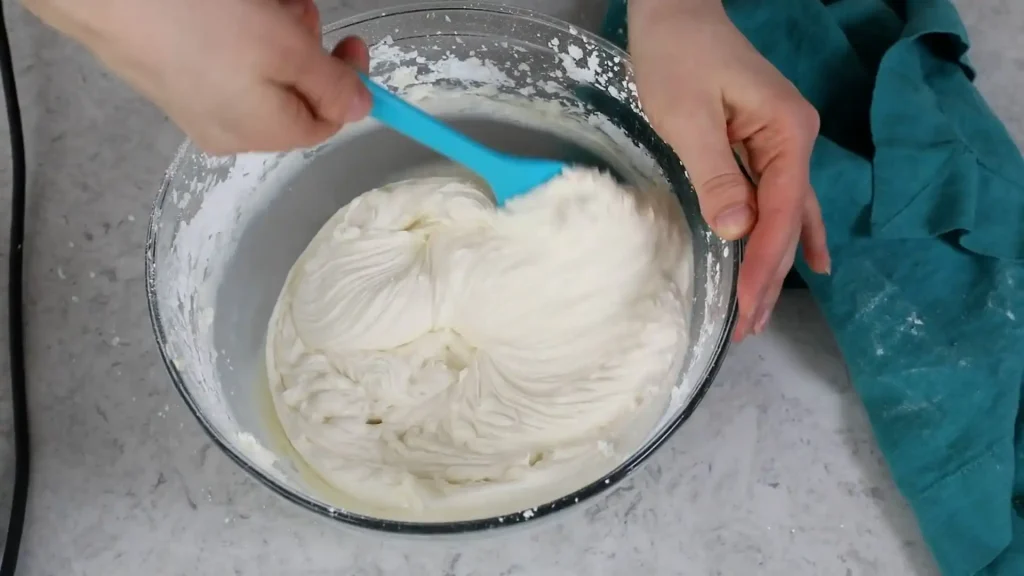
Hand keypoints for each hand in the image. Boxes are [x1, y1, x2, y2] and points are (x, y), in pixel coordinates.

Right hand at [24, 0, 370, 154]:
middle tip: (297, 11)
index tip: (354, 42)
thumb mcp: (287, 50)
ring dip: (275, 34)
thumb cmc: (200, 21)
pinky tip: (236, 7)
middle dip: (306, 49)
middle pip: (293, 94)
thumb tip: (362, 109)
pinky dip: (241, 32)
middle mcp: (228, 130)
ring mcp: (196, 104)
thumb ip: (331, 84)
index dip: (348, 84)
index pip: (327, 122)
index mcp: (262, 133)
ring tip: (262, 3)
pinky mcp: (171, 75)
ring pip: (260, 71)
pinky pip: (225, 61)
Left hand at [629, 0, 829, 340]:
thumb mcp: (688, 118)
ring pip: (786, 216)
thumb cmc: (677, 58)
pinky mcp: (761, 144)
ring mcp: (782, 143)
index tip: (745, 308)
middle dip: (769, 276)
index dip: (763, 265)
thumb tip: (737, 231)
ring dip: (775, 263)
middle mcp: (795, 142)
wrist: (674, 14)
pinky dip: (783, 233)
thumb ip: (715, 174)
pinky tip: (804, 260)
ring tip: (763, 312)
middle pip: (788, 222)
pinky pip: (777, 199)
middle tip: (748, 328)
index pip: (780, 215)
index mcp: (787, 134)